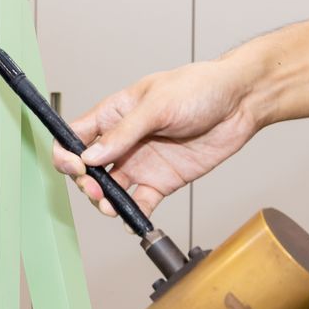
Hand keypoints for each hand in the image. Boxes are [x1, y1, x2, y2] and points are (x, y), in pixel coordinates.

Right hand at [51, 59, 263, 217]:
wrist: (241, 102)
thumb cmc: (199, 88)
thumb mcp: (157, 105)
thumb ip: (123, 133)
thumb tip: (90, 156)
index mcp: (113, 115)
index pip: (74, 136)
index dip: (67, 154)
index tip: (76, 166)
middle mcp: (122, 141)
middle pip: (87, 169)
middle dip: (85, 183)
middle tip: (95, 190)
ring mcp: (140, 163)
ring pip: (110, 189)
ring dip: (105, 201)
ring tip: (111, 207)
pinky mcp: (161, 181)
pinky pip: (139, 202)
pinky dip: (132, 215)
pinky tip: (131, 220)